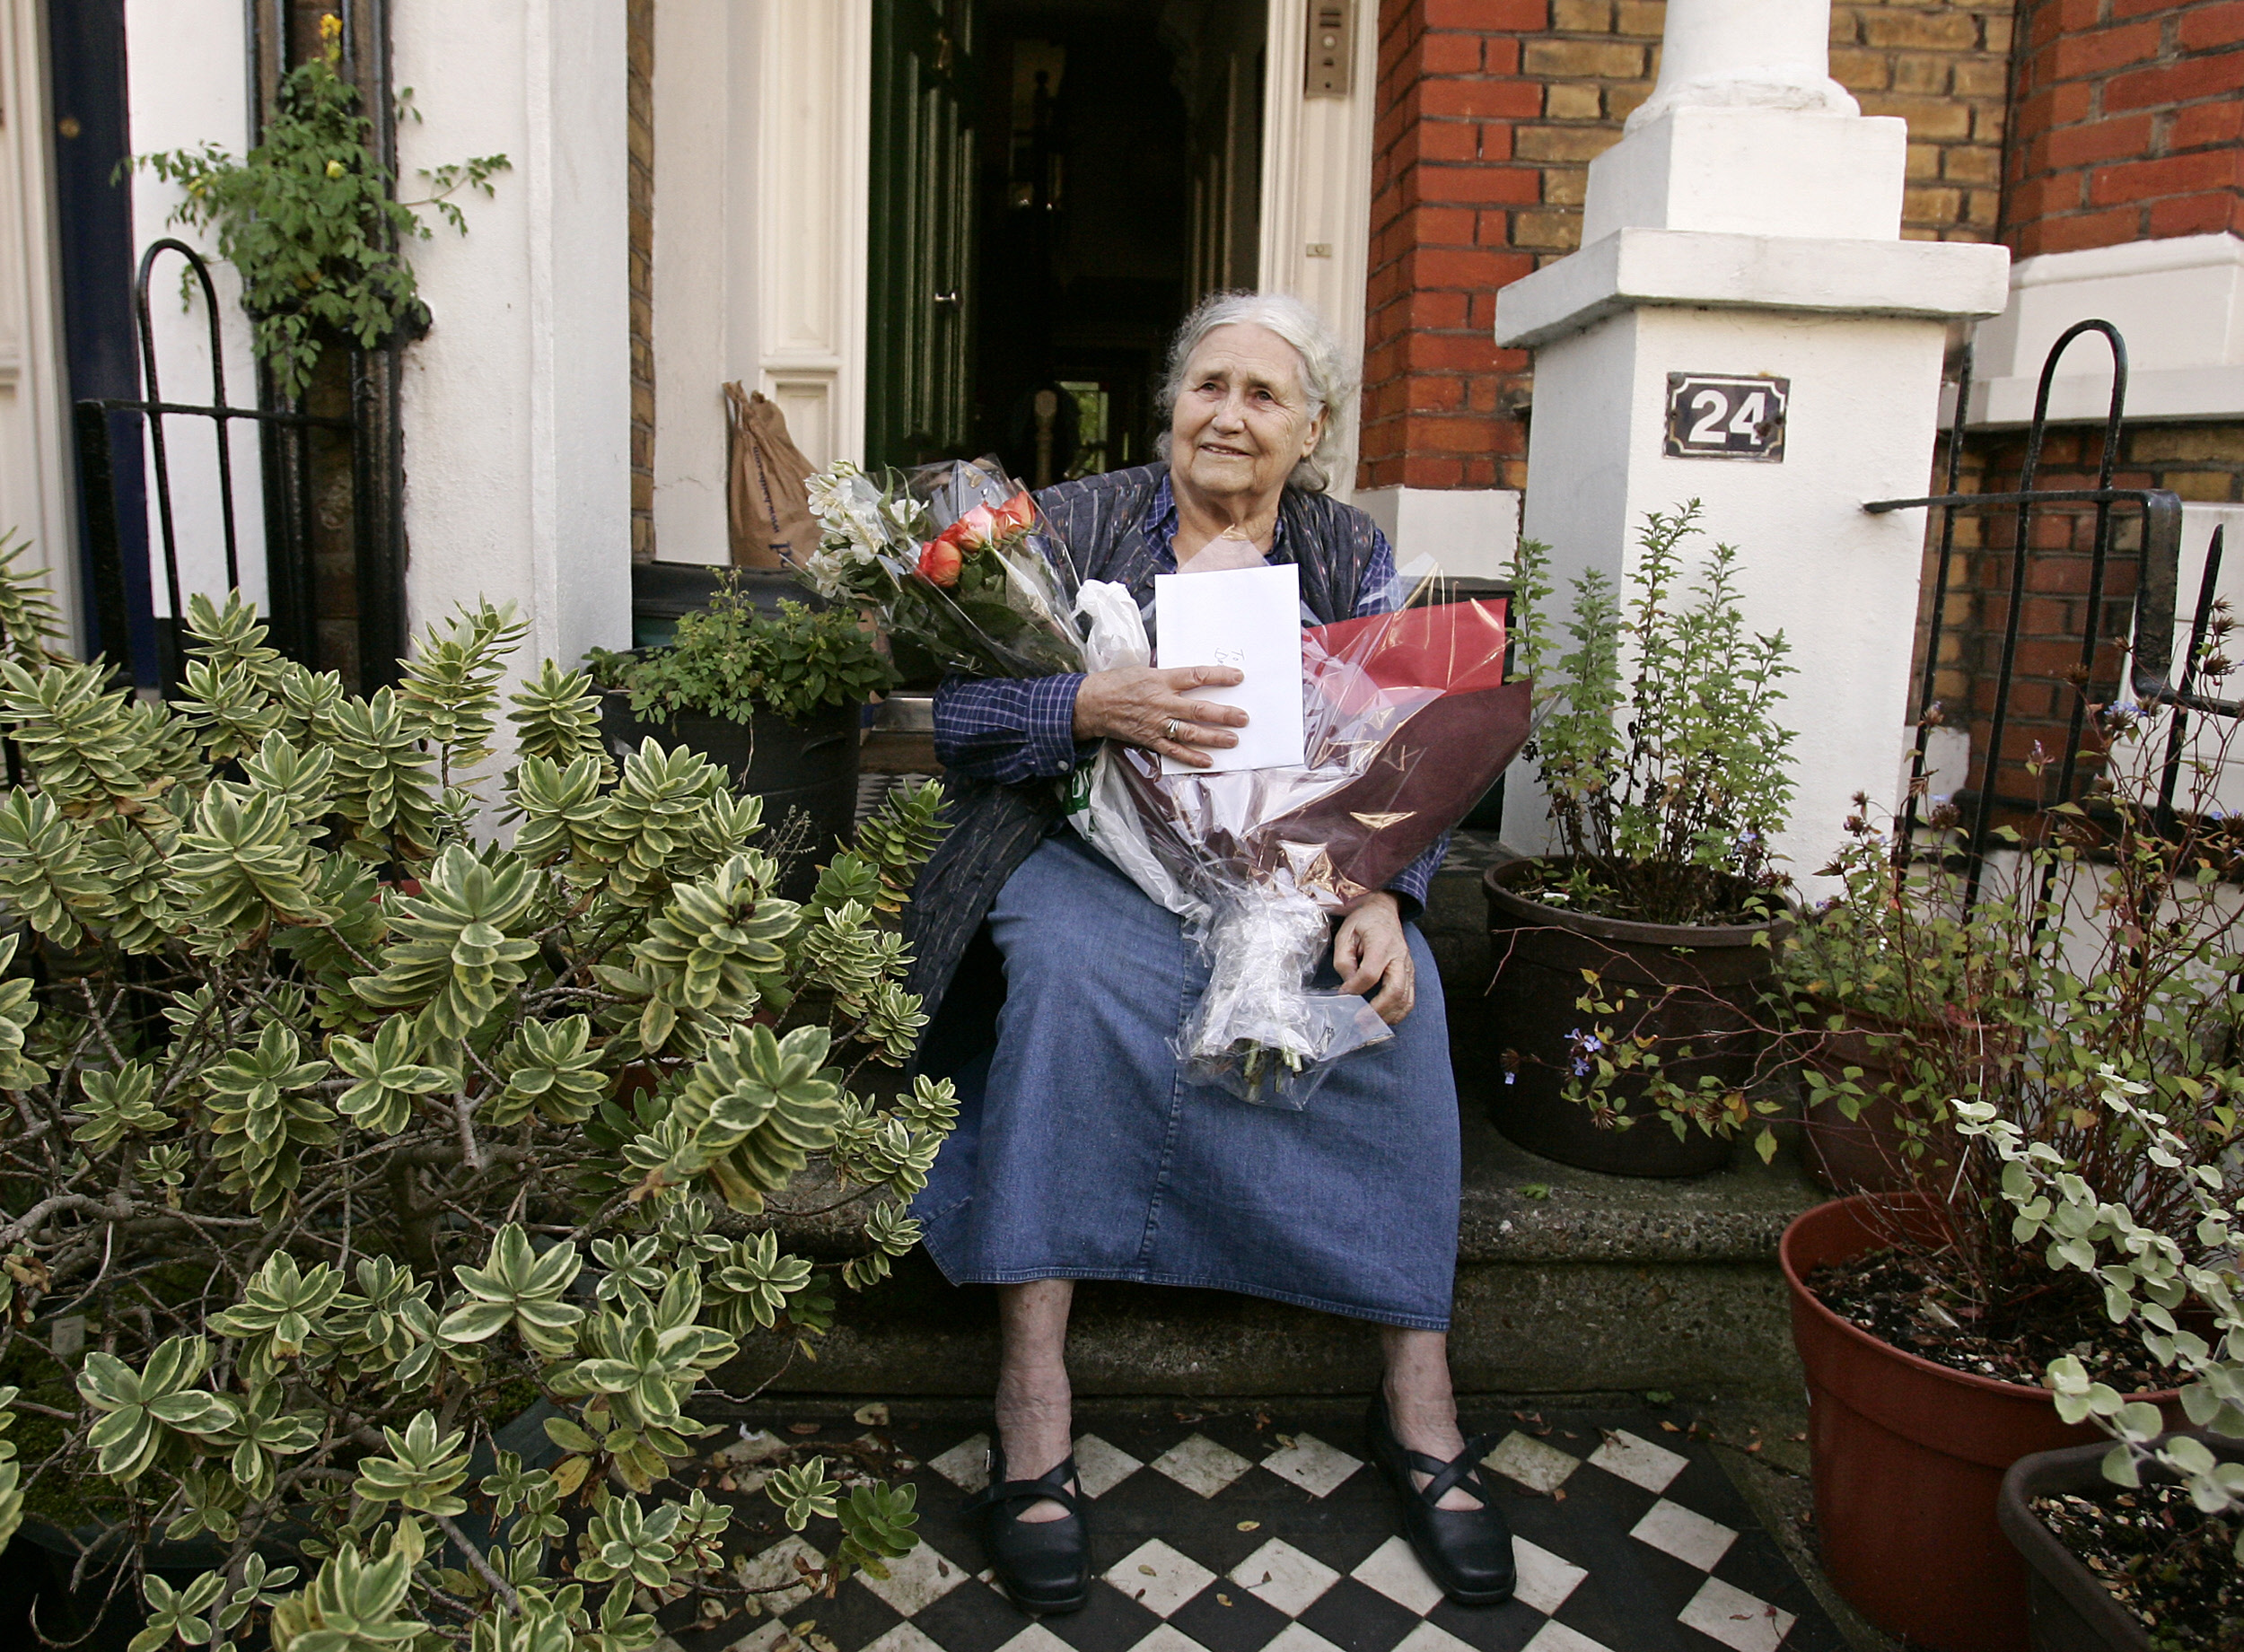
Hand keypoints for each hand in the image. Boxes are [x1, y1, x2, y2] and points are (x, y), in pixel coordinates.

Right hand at [1072, 665, 1247, 769]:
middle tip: (1243, 717)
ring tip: (1233, 740)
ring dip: (1214, 737)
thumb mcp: (1144, 670)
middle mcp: (1162, 702)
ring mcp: (1157, 724)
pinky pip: (1174, 751)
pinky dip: (1192, 758)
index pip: (1196, 676)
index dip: (1219, 676)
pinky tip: (1208, 761)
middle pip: (1199, 709)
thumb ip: (1168, 677)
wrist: (1092, 703)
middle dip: (1224, 714)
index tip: (1237, 677)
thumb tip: (1192, 678)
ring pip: (1191, 732)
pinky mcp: (1150, 740)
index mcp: (1161, 680)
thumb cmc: (1117, 683)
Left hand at [1334, 893, 1414, 1024]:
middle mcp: (1399, 957)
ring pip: (1406, 999)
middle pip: (1395, 990)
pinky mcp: (1410, 974)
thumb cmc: (1363, 923)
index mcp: (1381, 944)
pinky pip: (1409, 999)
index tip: (1342, 995)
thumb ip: (1344, 960)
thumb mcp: (1345, 934)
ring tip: (1370, 1027)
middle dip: (1377, 1011)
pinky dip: (1398, 1013)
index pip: (1370, 973)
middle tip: (1359, 1023)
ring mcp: (1408, 967)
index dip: (1355, 988)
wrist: (1384, 911)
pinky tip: (1383, 1020)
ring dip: (1388, 1016)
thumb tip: (1348, 987)